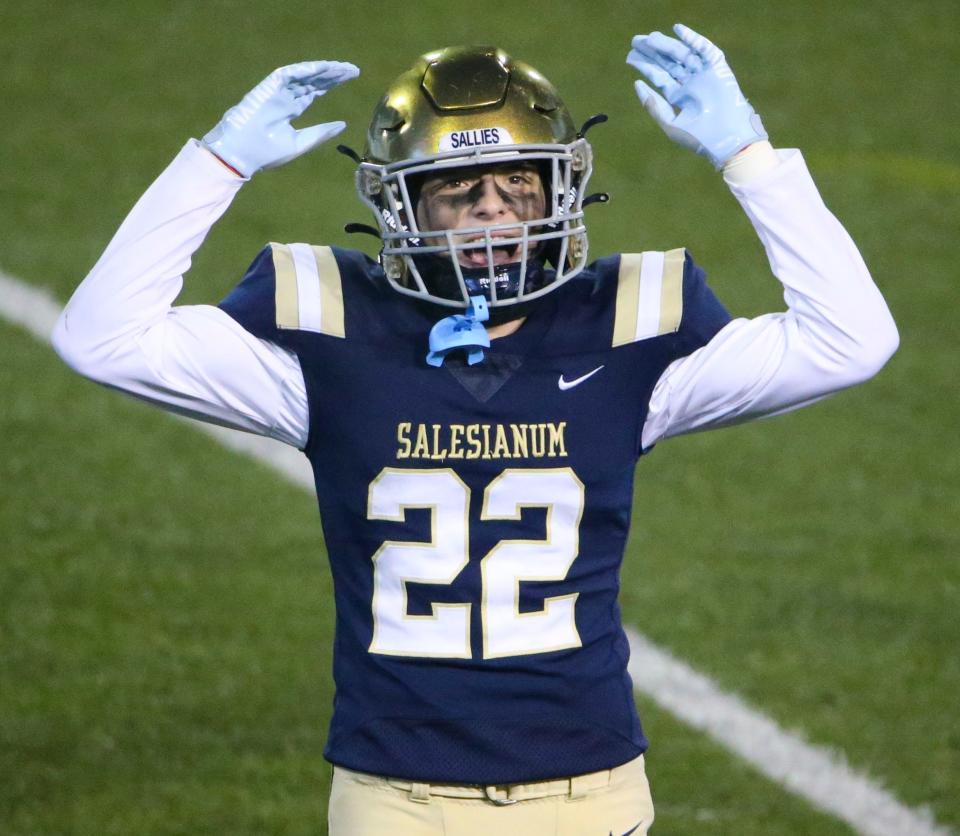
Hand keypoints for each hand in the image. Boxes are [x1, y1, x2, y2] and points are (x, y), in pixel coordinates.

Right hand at [202, 61, 359, 176]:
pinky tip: (321, 68)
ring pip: (302, 76)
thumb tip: (342, 124)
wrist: (241, 155)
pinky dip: (303, 70)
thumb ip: (320, 133)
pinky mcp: (267, 88)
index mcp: (290, 110)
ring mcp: (275, 92)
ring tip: (342, 68)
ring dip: (321, 70)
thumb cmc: (266, 154)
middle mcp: (284, 98)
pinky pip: (287, 74)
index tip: (349, 78)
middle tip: (352, 70)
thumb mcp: (300, 143)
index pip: (313, 92)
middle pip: (311, 81)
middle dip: (331, 75)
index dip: (330, 84)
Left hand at [626, 24, 766, 168]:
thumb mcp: (670, 124)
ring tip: (651, 38)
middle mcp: (690, 83)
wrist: (727, 139)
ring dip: (667, 45)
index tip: (631, 57)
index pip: (659, 77)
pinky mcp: (717, 67)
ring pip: (683, 54)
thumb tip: (637, 84)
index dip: (645, 66)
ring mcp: (704, 74)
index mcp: (679, 97)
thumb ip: (654, 106)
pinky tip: (678, 30)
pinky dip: (693, 39)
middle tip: (636, 41)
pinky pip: (705, 49)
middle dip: (653, 52)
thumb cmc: (698, 138)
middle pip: (669, 62)